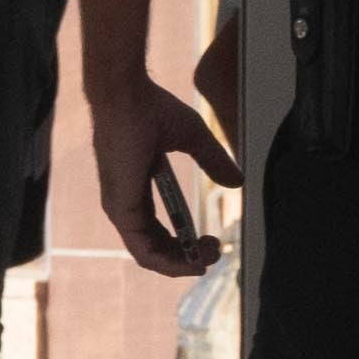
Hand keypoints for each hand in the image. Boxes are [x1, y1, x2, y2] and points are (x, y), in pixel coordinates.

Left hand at [95, 63, 244, 278]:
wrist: (127, 93)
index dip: (184, 242)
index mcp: (137, 189)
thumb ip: (213, 161)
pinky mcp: (121, 208)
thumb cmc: (149, 107)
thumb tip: (237, 182)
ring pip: (149, 256)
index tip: (211, 241)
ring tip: (209, 258)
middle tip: (215, 253)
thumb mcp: (192, 137)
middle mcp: (125, 203)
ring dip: (181, 264)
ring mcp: (120, 208)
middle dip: (187, 258)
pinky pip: (143, 251)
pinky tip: (193, 260)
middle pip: (155, 249)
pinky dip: (169, 262)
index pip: (155, 231)